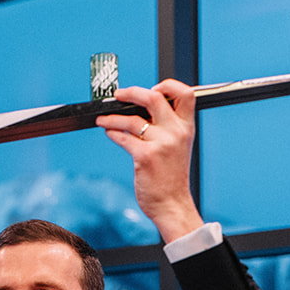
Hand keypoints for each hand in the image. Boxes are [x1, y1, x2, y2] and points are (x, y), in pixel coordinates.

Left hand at [95, 80, 204, 241]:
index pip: (185, 94)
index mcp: (186, 128)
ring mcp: (161, 144)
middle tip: (118, 95)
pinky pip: (123, 137)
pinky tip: (109, 132)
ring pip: (132, 119)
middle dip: (131, 92)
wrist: (172, 204)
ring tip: (103, 120)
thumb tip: (142, 109)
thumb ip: (167, 127)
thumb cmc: (172, 178)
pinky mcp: (145, 157)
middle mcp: (176, 132)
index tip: (153, 87)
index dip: (168, 85)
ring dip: (112, 117)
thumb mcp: (178, 147)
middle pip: (154, 97)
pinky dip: (112, 133)